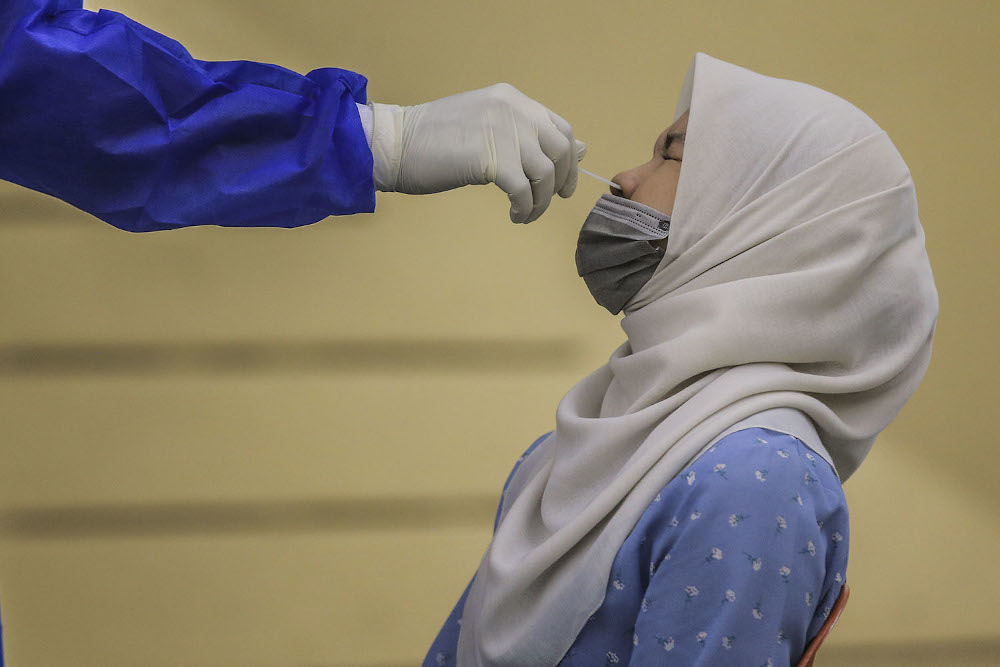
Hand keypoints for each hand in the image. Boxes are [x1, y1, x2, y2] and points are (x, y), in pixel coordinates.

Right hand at [370, 83, 586, 222]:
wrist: (396, 144)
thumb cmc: (435, 140)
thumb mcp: (487, 130)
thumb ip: (526, 136)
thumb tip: (579, 149)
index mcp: (512, 99)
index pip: (560, 128)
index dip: (569, 160)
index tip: (563, 185)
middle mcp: (512, 109)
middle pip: (559, 150)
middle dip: (560, 183)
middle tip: (548, 203)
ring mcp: (502, 131)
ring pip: (544, 174)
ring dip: (540, 202)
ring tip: (525, 213)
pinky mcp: (490, 158)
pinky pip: (523, 191)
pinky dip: (525, 209)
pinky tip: (515, 216)